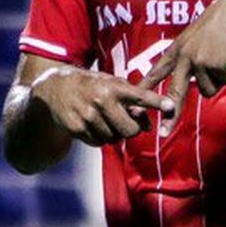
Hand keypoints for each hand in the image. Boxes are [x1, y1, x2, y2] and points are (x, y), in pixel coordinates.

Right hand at [32, 65, 174, 146]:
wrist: (55, 88)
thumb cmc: (91, 85)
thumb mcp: (110, 83)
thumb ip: (130, 101)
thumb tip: (148, 125)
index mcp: (112, 87)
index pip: (140, 96)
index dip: (157, 102)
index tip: (170, 106)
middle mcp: (101, 101)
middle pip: (130, 130)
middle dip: (133, 129)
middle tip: (129, 122)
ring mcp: (88, 116)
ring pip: (115, 139)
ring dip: (116, 134)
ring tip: (108, 121)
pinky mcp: (78, 129)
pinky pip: (99, 143)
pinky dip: (101, 138)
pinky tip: (96, 125)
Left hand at [141, 0, 225, 134]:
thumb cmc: (220, 27)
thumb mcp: (198, 41)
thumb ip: (192, 61)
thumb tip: (198, 87)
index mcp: (177, 50)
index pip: (157, 72)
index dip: (145, 89)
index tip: (134, 105)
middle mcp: (183, 58)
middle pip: (174, 93)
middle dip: (170, 115)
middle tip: (163, 133)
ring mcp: (196, 62)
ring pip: (208, 90)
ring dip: (219, 80)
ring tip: (223, 59)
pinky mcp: (212, 65)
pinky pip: (222, 82)